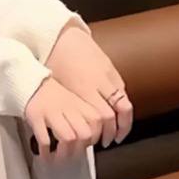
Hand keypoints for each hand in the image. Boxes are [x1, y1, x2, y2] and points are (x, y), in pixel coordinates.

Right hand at [24, 77, 105, 161]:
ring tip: (60, 158)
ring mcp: (51, 111)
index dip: (95, 138)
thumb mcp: (75, 102)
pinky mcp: (36, 116)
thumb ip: (86, 117)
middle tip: (74, 156)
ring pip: (68, 138)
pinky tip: (45, 155)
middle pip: (84, 134)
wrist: (32, 84)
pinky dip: (46, 151)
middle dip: (80, 150)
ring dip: (65, 153)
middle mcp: (68, 107)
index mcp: (80, 103)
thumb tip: (94, 139)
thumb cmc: (55, 97)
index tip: (90, 146)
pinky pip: (44, 139)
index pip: (97, 122)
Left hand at [45, 26, 132, 145]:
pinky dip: (122, 103)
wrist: (60, 36)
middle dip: (117, 130)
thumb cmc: (54, 61)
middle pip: (118, 111)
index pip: (104, 116)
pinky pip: (122, 89)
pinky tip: (116, 111)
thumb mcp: (57, 88)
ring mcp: (108, 73)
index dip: (104, 132)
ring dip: (124, 119)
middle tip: (110, 141)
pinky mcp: (111, 67)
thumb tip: (74, 126)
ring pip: (125, 101)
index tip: (99, 142)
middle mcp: (100, 81)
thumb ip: (70, 106)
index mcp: (84, 88)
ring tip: (118, 130)